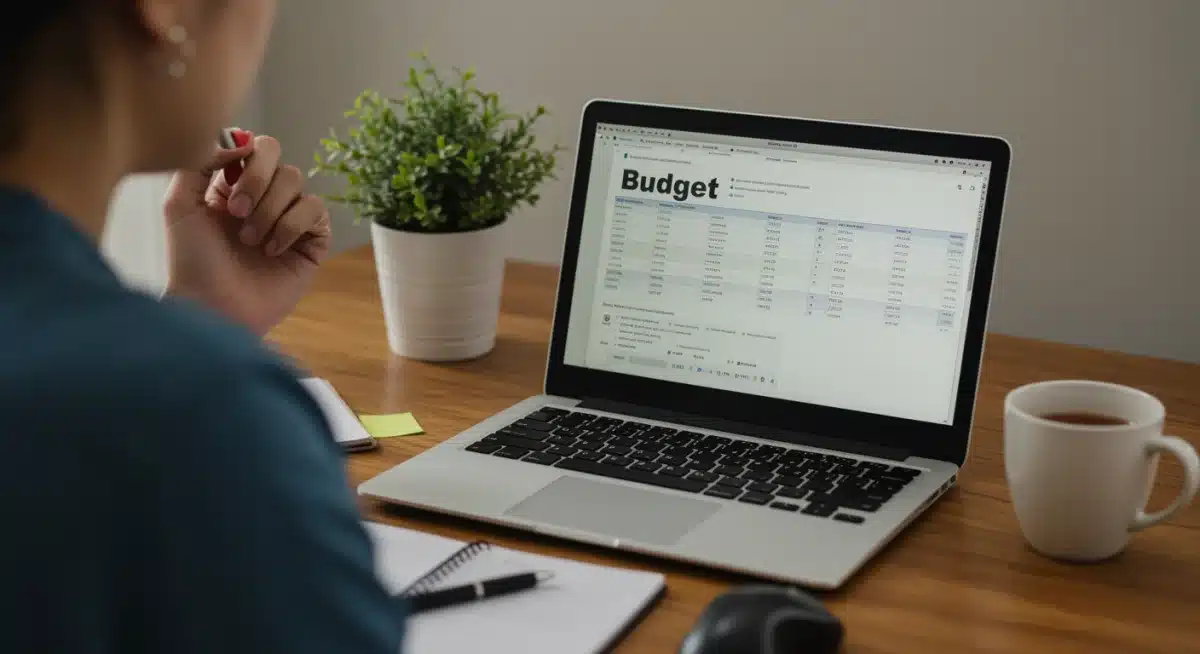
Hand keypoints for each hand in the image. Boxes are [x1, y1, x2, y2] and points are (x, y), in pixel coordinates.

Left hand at [163, 131, 332, 334]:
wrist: (212, 306)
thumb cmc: (191, 261)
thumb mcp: (180, 202)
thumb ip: (202, 159)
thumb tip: (243, 139)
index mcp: (233, 184)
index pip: (254, 146)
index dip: (245, 157)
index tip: (226, 180)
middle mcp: (264, 198)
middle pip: (279, 159)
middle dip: (257, 182)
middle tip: (236, 212)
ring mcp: (289, 219)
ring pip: (297, 182)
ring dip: (269, 210)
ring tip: (250, 241)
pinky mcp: (312, 241)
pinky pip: (315, 211)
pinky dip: (290, 226)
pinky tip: (272, 249)